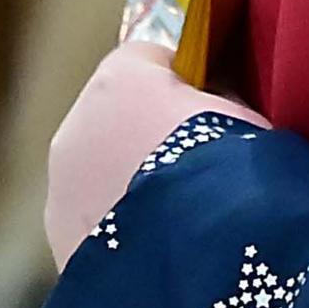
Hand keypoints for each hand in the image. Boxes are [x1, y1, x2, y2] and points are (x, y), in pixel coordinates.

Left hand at [43, 41, 265, 266]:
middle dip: (151, 133)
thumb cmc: (231, 164)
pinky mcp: (60, 238)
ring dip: (132, 182)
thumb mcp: (247, 112)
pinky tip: (161, 245)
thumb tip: (218, 107)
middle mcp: (76, 123)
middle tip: (202, 164)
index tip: (221, 106)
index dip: (191, 80)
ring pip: (101, 169)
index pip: (154, 57)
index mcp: (121, 77)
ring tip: (183, 214)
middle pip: (119, 114)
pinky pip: (96, 219)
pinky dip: (120, 227)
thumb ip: (223, 98)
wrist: (199, 249)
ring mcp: (61, 186)